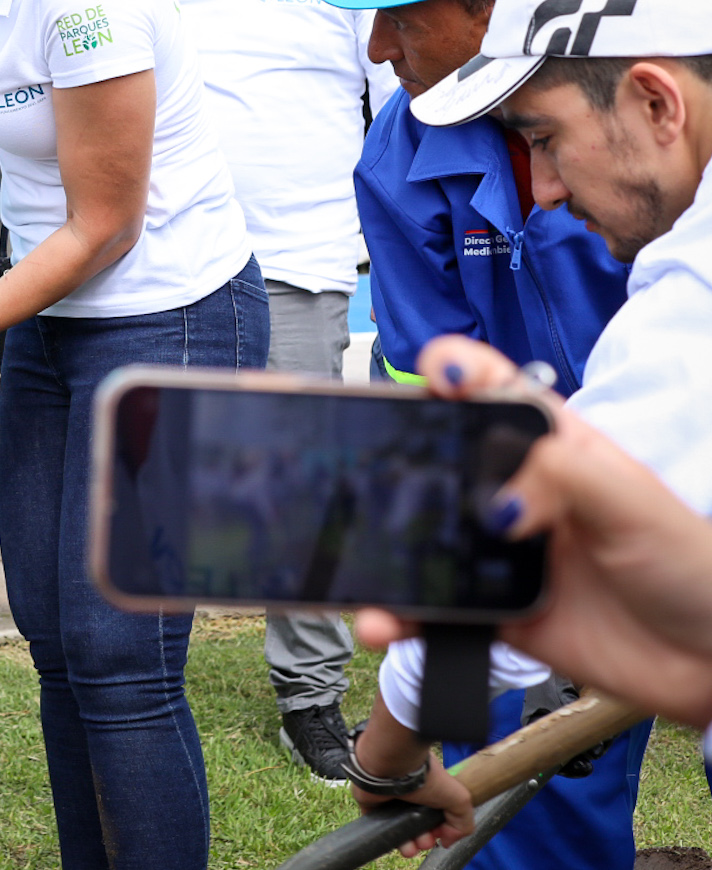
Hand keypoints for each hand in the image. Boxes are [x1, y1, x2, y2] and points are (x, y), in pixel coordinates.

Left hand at [351, 757, 474, 856]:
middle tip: (425, 842)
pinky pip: (380, 825)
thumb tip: (447, 841)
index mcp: (430, 789)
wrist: (392, 765)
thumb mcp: (459, 799)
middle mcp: (410, 794)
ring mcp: (390, 798)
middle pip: (419, 825)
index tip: (441, 835)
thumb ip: (462, 822)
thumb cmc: (426, 777)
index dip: (440, 830)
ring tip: (411, 848)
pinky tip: (400, 844)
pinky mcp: (371, 802)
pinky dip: (390, 837)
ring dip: (409, 844)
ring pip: (401, 828)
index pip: (436, 816)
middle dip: (425, 840)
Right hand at [356, 335, 711, 727]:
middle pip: (434, 459)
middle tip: (359, 475)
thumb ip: (566, 478)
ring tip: (364, 565)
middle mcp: (516, 491)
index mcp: (552, 445)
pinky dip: (398, 616)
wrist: (710, 663)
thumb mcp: (637, 503)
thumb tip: (496, 500)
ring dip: (381, 548)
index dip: (453, 371)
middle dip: (386, 460)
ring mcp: (500, 551)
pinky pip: (431, 608)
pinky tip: (384, 621)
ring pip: (420, 536)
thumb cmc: (693, 568)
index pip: (490, 388)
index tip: (433, 378)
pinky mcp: (494, 610)